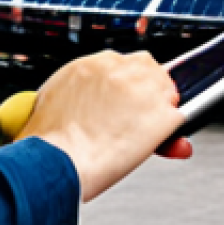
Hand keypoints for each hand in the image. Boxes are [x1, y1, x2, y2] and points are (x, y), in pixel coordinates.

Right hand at [17, 51, 191, 200]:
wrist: (54, 159)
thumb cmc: (47, 141)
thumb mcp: (52, 99)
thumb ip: (77, 93)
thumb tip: (86, 105)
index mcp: (94, 64)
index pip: (122, 64)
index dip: (126, 85)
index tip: (123, 100)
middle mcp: (121, 70)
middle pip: (149, 68)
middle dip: (147, 88)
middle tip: (138, 113)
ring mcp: (144, 91)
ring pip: (167, 89)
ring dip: (160, 108)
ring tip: (144, 132)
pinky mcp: (161, 115)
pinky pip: (177, 120)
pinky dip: (170, 136)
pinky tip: (156, 146)